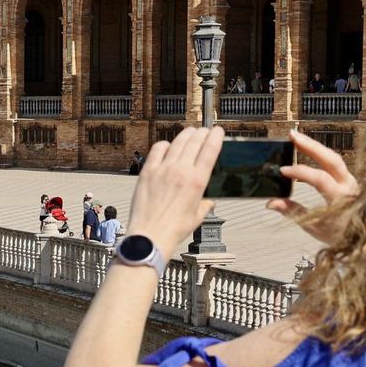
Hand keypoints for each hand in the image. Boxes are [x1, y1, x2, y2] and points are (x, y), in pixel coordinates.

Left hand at [126, 126, 222, 247]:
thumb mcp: (196, 218)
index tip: (218, 131)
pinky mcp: (147, 172)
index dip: (215, 137)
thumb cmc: (173, 230)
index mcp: (197, 182)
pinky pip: (157, 150)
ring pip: (177, 143)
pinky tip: (167, 146)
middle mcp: (181, 171)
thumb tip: (209, 203)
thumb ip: (205, 206)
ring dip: (185, 135)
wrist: (150, 235)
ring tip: (189, 132)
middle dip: (201, 133)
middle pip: (194, 142)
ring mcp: (163, 170)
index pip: (210, 150)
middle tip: (204, 131)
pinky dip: (164, 144)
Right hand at [267, 129, 359, 244]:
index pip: (320, 179)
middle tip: (292, 136)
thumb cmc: (341, 236)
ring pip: (334, 157)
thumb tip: (271, 203)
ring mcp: (350, 181)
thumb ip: (293, 212)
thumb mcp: (314, 227)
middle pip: (331, 159)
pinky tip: (308, 149)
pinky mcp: (348, 180)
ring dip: (315, 146)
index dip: (301, 172)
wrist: (364, 239)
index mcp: (340, 199)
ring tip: (296, 138)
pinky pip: (335, 163)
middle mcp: (349, 186)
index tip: (283, 170)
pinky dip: (320, 154)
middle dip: (310, 146)